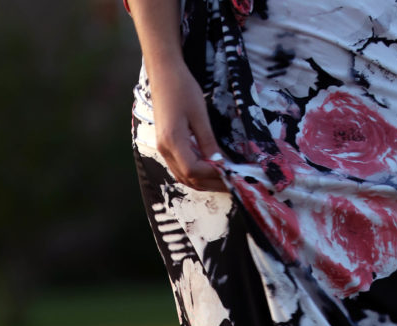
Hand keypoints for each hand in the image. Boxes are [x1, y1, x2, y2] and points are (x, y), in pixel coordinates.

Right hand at [149, 62, 226, 190]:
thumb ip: (208, 141)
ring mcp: (163, 149)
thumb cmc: (182, 88)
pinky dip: (196, 174)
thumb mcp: (199, 114)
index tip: (230, 172)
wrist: (163, 73)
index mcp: (172, 141)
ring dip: (204, 182)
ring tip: (224, 180)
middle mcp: (165, 149)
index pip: (193, 170)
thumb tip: (220, 163)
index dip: (212, 174)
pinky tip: (210, 171)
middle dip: (211, 183)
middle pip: (189, 178)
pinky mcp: (166, 145)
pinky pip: (180, 168)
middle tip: (233, 183)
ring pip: (184, 177)